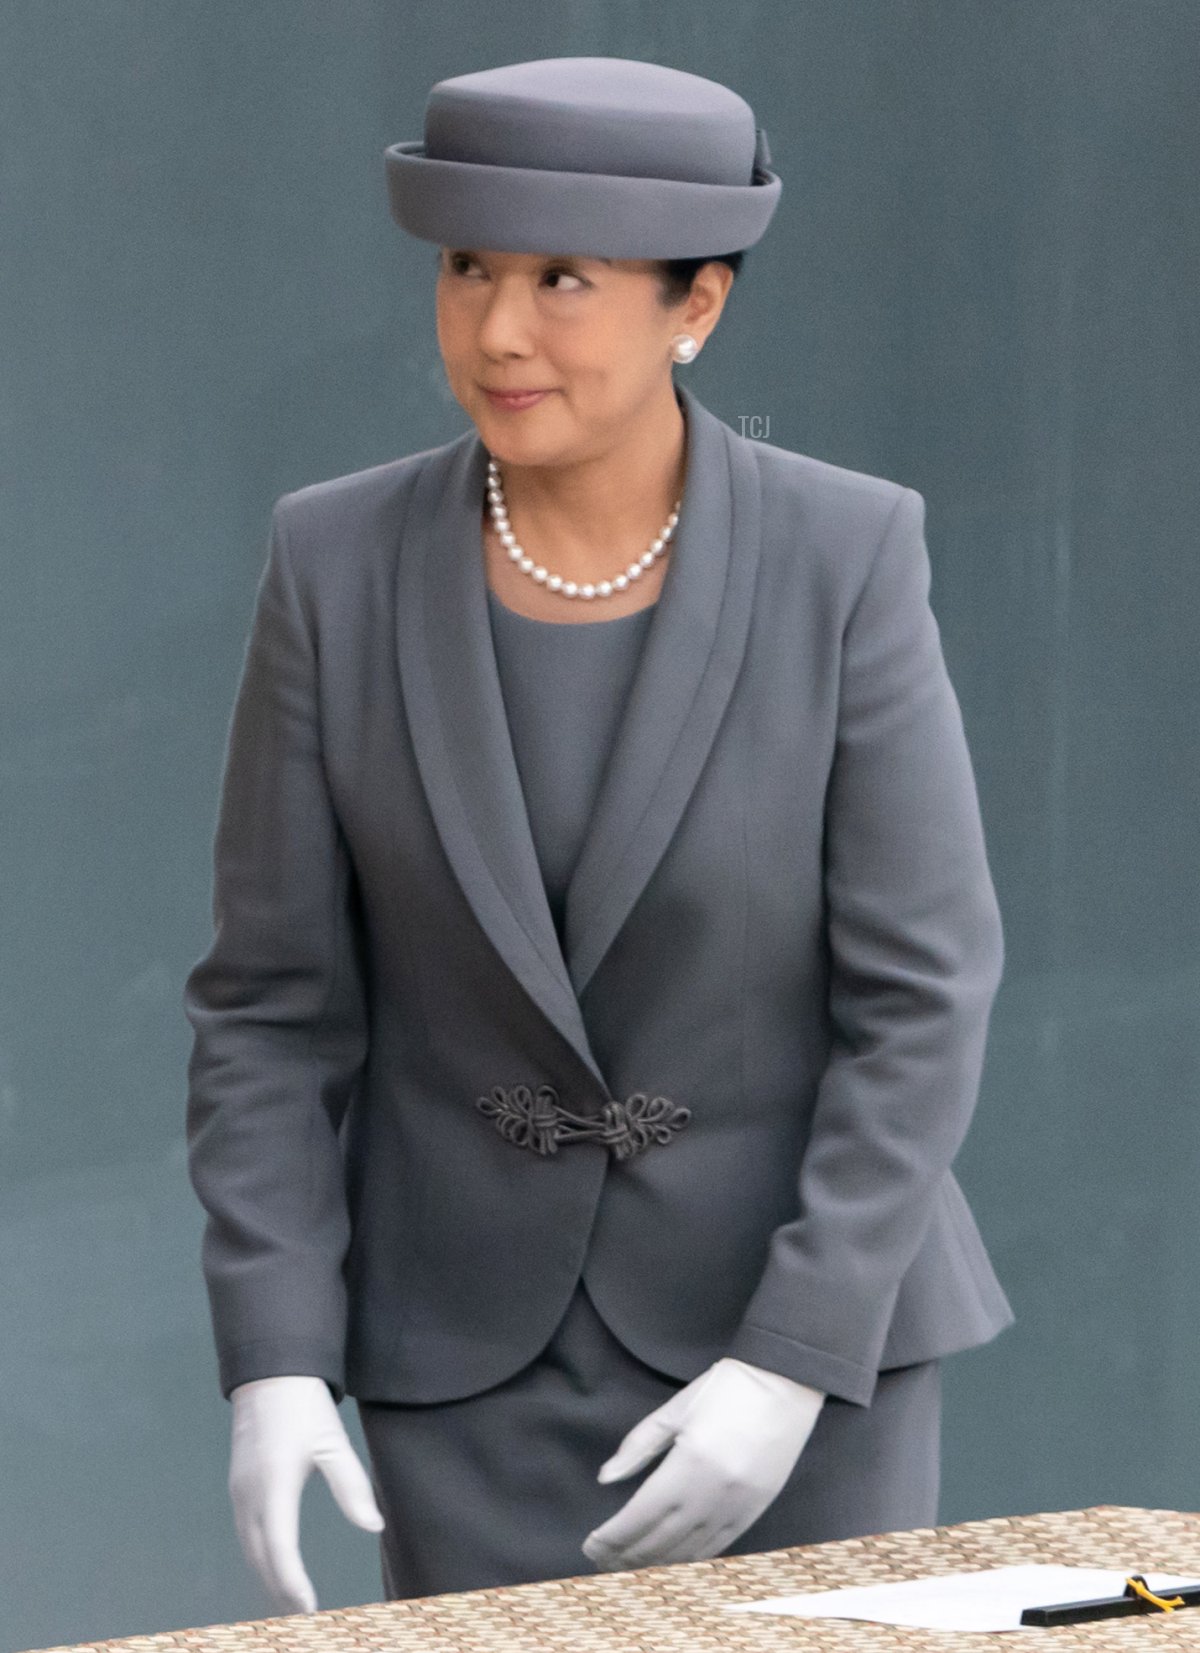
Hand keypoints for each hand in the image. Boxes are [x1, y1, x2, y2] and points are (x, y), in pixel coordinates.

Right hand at [228, 1375, 384, 1613]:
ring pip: (250, 1548)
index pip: (280, 1549)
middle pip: (261, 1557)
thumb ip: (352, 1486)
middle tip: (304, 1618)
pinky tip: (274, 1566)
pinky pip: (246, 1533)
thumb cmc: (304, 1406)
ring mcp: (239, 1491)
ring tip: (292, 1602)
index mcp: (274, 1485)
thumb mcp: (333, 1442)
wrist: (270, 1374)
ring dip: (268, 1576)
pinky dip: (260, 1557)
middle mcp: (249, 1495)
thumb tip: (373, 1526)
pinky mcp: (238, 1486)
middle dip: (280, 1590)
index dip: (293, 1583)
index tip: (309, 1610)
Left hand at [582, 1358, 824, 1570]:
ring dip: (654, 1563)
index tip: (590, 1546)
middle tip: (601, 1561)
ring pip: (687, 1551)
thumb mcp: (676, 1409)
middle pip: (660, 1540)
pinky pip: (717, 1547)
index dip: (612, 1537)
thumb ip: (638, 1445)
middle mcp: (712, 1494)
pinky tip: (670, 1562)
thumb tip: (606, 1477)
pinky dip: (690, 1559)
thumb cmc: (725, 1388)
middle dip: (626, 1555)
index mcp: (688, 1464)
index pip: (640, 1515)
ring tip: (627, 1567)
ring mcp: (736, 1507)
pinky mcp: (754, 1511)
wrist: (784, 1383)